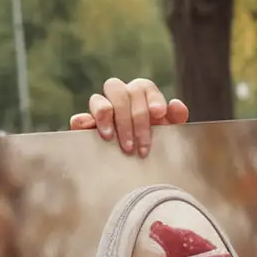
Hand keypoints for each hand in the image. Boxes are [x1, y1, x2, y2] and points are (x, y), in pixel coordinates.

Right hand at [69, 77, 188, 155]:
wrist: (141, 169)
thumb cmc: (158, 146)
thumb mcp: (170, 133)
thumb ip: (176, 119)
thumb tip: (176, 105)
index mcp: (141, 97)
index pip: (144, 86)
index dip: (152, 97)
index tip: (159, 114)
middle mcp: (120, 99)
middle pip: (122, 92)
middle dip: (134, 118)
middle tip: (141, 147)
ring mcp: (102, 111)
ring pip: (99, 100)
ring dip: (108, 117)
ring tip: (114, 139)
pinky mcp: (87, 127)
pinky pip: (80, 118)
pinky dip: (83, 121)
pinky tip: (89, 129)